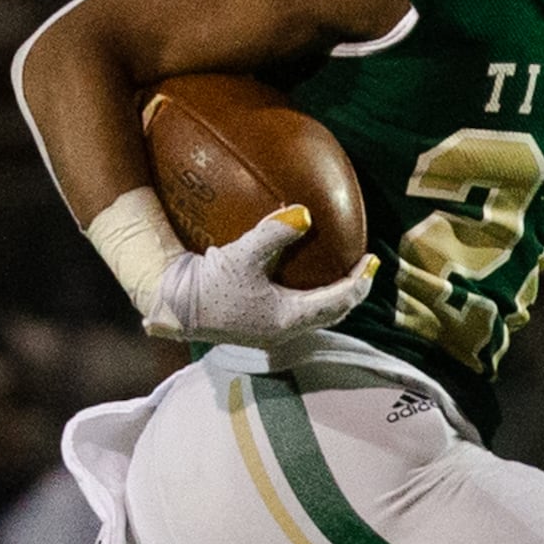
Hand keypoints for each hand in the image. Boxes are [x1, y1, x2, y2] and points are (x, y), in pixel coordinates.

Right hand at [144, 206, 374, 349]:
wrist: (171, 305)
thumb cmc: (207, 285)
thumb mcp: (241, 256)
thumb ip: (274, 234)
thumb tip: (305, 213)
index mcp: (289, 319)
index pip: (339, 301)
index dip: (360, 281)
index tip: (372, 261)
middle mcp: (284, 329)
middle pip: (332, 312)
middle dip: (351, 290)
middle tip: (363, 267)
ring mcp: (269, 329)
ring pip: (314, 313)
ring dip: (331, 294)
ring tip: (340, 271)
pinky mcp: (255, 322)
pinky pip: (296, 308)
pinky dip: (309, 293)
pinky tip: (300, 274)